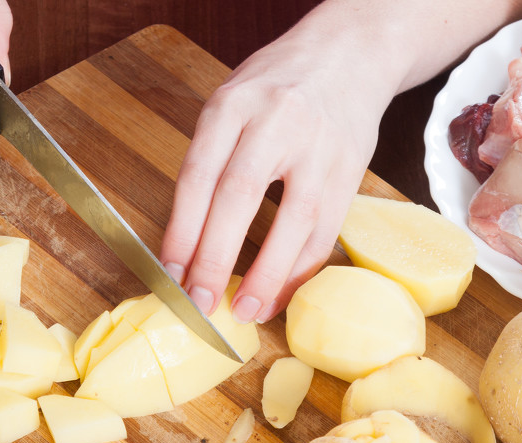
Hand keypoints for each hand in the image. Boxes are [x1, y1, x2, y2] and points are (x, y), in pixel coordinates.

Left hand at [159, 1, 396, 323]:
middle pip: (239, 197)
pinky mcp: (351, 170)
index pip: (199, 175)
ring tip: (244, 311)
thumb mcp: (232, 102)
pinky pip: (325, 231)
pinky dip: (300, 270)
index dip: (182, 230)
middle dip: (215, 258)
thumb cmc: (278, 86)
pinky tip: (279, 294)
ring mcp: (319, 147)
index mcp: (233, 104)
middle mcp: (276, 122)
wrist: (351, 53)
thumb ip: (211, 159)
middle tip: (199, 302)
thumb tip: (186, 242)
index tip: (170, 273)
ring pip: (293, 221)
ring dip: (267, 275)